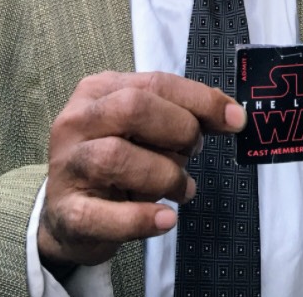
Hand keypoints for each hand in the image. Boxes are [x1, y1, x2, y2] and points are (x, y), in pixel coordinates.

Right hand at [38, 70, 245, 271]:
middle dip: (178, 129)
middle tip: (194, 151)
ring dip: (165, 175)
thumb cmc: (116, 163)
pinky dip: (142, 218)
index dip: (200, 99)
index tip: (235, 119)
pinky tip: (165, 219)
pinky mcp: (67, 212)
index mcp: (99, 90)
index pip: (155, 82)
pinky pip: (105, 214)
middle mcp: (77, 121)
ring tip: (183, 189)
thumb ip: (179, 115)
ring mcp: (67, 165)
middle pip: (133, 107)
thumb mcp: (143, 130)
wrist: (68, 216)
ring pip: (118, 156)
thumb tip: (231, 114)